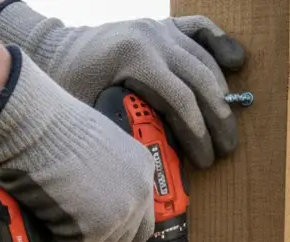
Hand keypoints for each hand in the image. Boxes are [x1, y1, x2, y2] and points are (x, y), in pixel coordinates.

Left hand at [0, 1, 246, 169]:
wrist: (53, 49)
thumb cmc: (65, 84)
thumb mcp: (83, 111)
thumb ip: (111, 132)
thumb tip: (140, 168)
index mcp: (135, 58)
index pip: (181, 99)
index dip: (198, 133)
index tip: (204, 160)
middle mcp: (153, 38)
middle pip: (201, 81)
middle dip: (217, 120)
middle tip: (225, 151)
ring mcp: (160, 28)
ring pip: (206, 60)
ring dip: (222, 94)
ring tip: (229, 127)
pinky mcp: (162, 25)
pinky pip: (200, 29)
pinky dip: (220, 44)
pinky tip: (236, 64)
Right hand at [0, 47, 154, 241]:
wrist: (35, 126)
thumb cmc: (53, 128)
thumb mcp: (97, 147)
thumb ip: (107, 176)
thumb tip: (94, 204)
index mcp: (142, 170)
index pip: (141, 223)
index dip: (116, 234)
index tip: (96, 236)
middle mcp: (138, 194)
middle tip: (68, 237)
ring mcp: (118, 214)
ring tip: (50, 221)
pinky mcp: (93, 230)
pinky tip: (43, 221)